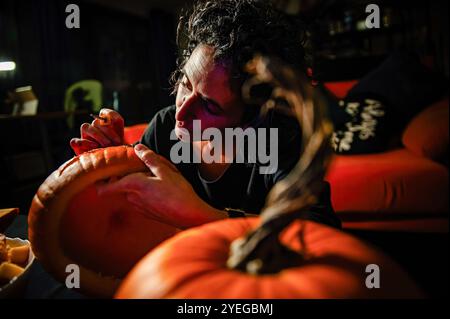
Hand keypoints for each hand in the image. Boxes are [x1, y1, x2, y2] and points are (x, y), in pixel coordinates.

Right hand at [70, 108, 123, 154]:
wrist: (112, 166)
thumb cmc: (119, 154)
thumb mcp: (125, 145)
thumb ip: (122, 135)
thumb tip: (118, 127)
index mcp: (106, 125)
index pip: (105, 113)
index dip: (110, 114)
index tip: (117, 122)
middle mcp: (95, 128)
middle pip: (97, 121)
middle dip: (108, 132)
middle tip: (116, 142)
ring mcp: (85, 136)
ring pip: (85, 127)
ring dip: (97, 135)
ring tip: (106, 146)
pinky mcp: (78, 145)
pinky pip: (75, 141)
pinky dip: (84, 143)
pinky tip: (94, 148)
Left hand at [97, 144, 226, 228]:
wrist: (190, 215)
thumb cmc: (179, 192)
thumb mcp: (166, 170)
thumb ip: (149, 158)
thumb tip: (137, 148)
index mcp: (133, 185)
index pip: (104, 188)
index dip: (100, 181)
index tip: (105, 172)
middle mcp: (132, 198)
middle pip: (121, 185)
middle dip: (128, 175)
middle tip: (144, 167)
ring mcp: (139, 207)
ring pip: (131, 191)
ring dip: (139, 184)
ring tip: (158, 178)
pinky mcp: (147, 213)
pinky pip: (140, 199)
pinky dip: (146, 193)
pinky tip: (162, 190)